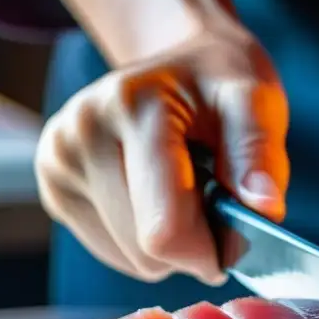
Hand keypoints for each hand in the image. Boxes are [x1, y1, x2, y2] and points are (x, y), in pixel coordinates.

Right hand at [35, 30, 288, 284]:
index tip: (238, 233)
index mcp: (132, 107)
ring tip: (184, 189)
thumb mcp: (256, 101)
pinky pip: (113, 253)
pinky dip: (145, 242)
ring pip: (130, 260)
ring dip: (171, 245)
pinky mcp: (54, 186)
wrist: (178, 58)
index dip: (212, 250)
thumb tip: (264, 209)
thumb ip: (260, 155)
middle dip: (194, 244)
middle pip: (147, 251)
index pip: (165, 229)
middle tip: (214, 199)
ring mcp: (59, 160)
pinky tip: (155, 196)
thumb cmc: (221, 83)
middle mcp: (82, 132)